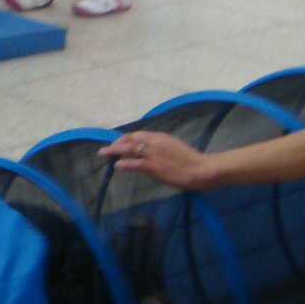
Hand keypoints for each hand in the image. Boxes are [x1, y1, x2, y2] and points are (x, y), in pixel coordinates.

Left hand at [99, 131, 213, 188]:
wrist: (201, 168)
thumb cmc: (190, 160)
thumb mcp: (173, 148)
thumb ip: (160, 148)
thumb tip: (147, 152)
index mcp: (160, 137)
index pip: (137, 135)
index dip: (125, 139)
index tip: (118, 144)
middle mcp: (154, 142)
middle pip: (130, 139)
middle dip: (116, 143)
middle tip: (107, 150)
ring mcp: (153, 154)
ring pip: (129, 149)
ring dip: (114, 151)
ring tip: (104, 154)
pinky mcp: (154, 166)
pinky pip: (135, 164)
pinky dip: (124, 164)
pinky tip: (117, 166)